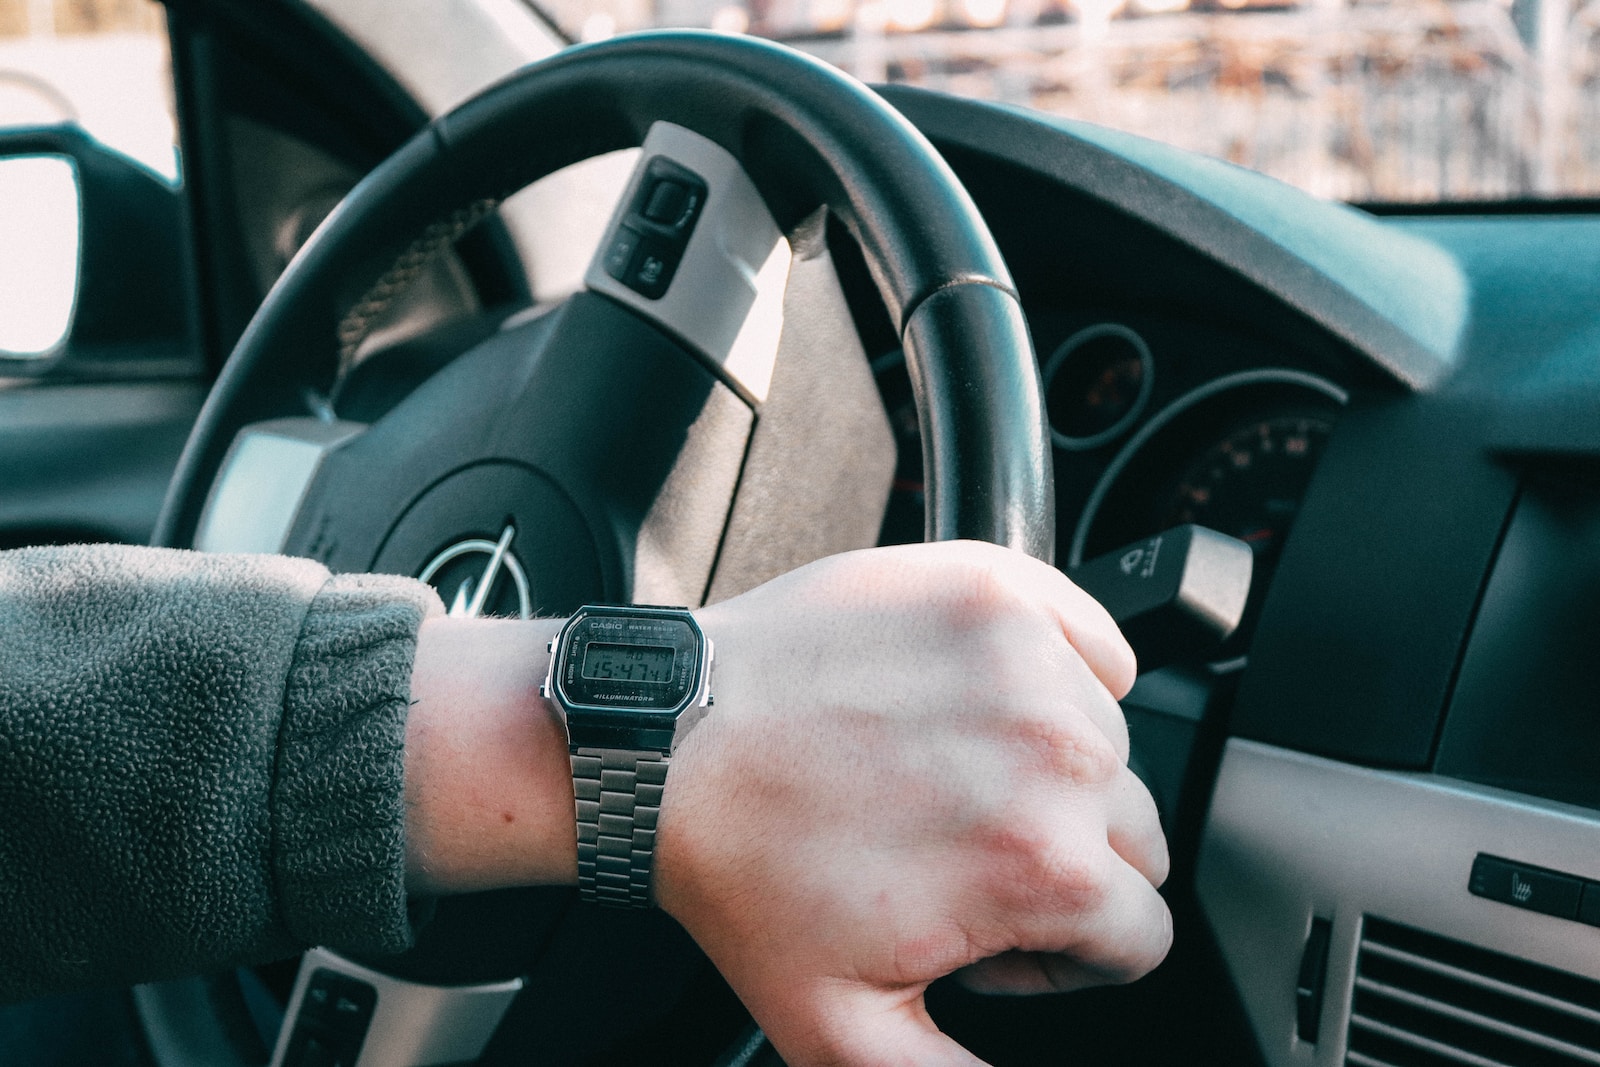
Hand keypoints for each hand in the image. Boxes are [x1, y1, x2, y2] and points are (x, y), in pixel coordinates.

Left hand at [653, 541, 1171, 1066]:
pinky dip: (1056, 672)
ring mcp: (1028, 657)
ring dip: (1051, 767)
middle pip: (1135, 836)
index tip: (999, 928)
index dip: (1066, 952)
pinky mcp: (996, 589)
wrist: (668, 740)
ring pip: (1111, 743)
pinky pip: (1092, 643)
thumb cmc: (743, 867)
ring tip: (947, 777)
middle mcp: (1057, 755)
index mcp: (1043, 866)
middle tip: (963, 854)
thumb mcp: (843, 1032)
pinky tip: (972, 701)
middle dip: (1066, 860)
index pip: (1141, 931)